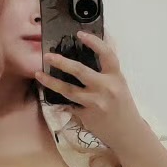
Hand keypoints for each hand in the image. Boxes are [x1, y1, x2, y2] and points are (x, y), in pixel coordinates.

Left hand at [36, 30, 142, 151]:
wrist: (127, 133)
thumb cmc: (122, 105)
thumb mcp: (120, 84)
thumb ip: (108, 67)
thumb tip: (102, 41)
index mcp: (116, 77)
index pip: (106, 54)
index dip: (94, 42)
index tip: (80, 33)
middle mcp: (106, 88)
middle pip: (80, 71)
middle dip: (61, 62)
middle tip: (47, 55)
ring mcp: (95, 103)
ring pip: (68, 90)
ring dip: (51, 82)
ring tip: (38, 74)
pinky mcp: (87, 116)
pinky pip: (70, 105)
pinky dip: (62, 101)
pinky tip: (52, 97)